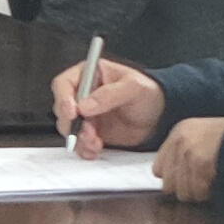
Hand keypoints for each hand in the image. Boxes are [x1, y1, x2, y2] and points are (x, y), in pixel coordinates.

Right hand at [51, 56, 166, 151]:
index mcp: (89, 75)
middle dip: (72, 123)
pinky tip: (96, 149)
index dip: (63, 98)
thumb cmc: (149, 93)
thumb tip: (85, 106)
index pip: (64, 84)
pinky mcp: (91, 132)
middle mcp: (83, 95)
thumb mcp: (132, 87)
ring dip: (79, 138)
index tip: (73, 112)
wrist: (161, 116)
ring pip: (69, 128)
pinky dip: (84, 148)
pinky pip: (79, 142)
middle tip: (88, 130)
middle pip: (62, 109)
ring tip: (96, 142)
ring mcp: (86, 115)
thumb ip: (108, 95)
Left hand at [153, 114, 223, 203]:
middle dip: (186, 188)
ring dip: (199, 192)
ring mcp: (189, 152)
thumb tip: (166, 177)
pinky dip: (210, 193)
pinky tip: (218, 182)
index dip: (174, 179)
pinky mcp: (200, 163)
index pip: (158, 169)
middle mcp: (180, 141)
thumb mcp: (203, 136)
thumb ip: (183, 153)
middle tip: (203, 183)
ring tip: (212, 181)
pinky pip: (198, 192)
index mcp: (179, 132)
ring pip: (183, 193)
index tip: (188, 181)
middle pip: (168, 185)